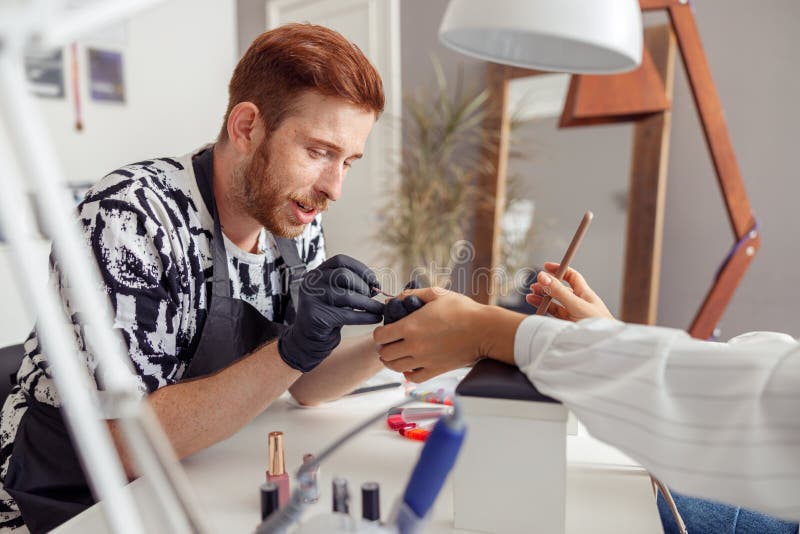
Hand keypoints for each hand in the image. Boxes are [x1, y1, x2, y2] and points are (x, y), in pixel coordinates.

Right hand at [278, 255, 383, 371]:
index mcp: (317, 272)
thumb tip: (376, 285)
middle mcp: (312, 282)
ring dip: (368, 303)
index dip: (361, 268)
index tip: (374, 280)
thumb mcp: (339, 295)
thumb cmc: (329, 313)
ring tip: (378, 309)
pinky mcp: (316, 316)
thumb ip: (353, 286)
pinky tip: (375, 318)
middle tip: (371, 297)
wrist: (309, 338)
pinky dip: (365, 317)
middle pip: (343, 275)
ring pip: (347, 296)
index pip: (340, 260)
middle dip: (362, 286)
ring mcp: (312, 299)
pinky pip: (347, 315)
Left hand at [374, 287, 490, 382]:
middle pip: (385, 354)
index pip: (380, 336)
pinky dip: (407, 373)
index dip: (380, 333)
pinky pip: (412, 378)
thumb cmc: (463, 311)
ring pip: (395, 367)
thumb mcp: (436, 294)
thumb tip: (396, 299)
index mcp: (410, 327)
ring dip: (392, 361)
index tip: (385, 330)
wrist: (484, 330)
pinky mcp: (435, 370)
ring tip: (397, 354)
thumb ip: (413, 294)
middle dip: (384, 347)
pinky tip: (411, 365)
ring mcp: (424, 361)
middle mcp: (414, 346)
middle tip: (390, 342)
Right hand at [526, 262, 612, 321]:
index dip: (559, 270)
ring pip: (554, 304)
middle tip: (534, 286)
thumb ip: (559, 292)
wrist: (602, 347)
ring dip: (542, 299)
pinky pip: (553, 317)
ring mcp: (572, 316)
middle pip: (560, 290)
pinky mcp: (567, 327)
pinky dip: (544, 313)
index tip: (545, 267)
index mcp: (584, 294)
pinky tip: (537, 310)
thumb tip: (543, 276)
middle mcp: (578, 304)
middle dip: (546, 286)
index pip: (571, 277)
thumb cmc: (597, 325)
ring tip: (530, 297)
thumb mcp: (576, 305)